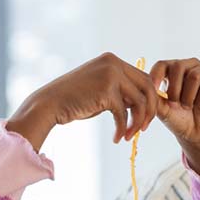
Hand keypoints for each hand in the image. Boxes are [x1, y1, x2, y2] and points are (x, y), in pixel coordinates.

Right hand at [6, 52, 159, 150]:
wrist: (49, 104)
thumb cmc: (74, 100)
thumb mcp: (101, 90)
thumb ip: (120, 91)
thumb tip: (142, 103)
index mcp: (113, 61)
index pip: (144, 78)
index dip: (150, 99)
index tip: (146, 117)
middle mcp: (113, 64)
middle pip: (148, 87)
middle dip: (150, 110)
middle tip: (144, 129)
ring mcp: (111, 75)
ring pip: (139, 102)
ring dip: (137, 123)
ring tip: (129, 136)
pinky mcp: (106, 90)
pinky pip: (123, 114)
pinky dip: (122, 129)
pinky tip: (117, 138)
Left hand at [150, 58, 199, 182]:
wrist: (197, 135)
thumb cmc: (179, 120)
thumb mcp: (163, 110)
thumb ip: (154, 97)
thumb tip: (147, 86)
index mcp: (173, 71)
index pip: (162, 64)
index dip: (156, 75)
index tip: (153, 89)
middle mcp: (190, 68)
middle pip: (179, 65)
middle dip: (174, 88)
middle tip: (174, 103)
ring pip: (195, 75)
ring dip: (188, 96)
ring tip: (188, 106)